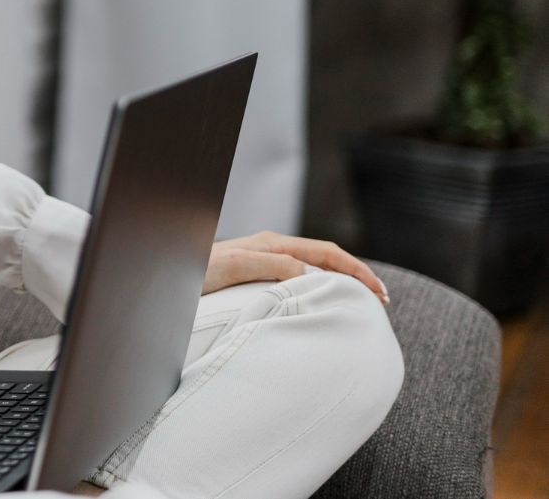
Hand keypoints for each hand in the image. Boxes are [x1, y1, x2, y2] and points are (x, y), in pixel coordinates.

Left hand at [204, 231, 389, 305]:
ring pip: (313, 270)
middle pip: (325, 260)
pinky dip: (317, 290)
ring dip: (338, 284)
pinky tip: (320, 305)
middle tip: (381, 302)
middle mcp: (271, 250)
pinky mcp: (255, 277)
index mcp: (273, 244)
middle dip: (355, 277)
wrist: (169, 278)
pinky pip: (296, 281)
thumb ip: (273, 265)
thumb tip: (312, 273)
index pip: (327, 253)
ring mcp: (264, 263)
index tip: (379, 292)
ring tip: (359, 304)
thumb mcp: (235, 266)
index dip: (356, 271)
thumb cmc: (197, 272)